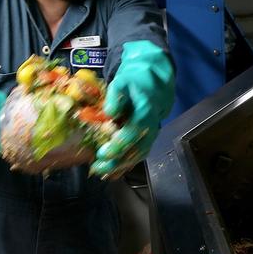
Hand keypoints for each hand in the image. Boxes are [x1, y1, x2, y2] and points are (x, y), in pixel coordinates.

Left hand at [91, 40, 174, 177]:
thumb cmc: (136, 82)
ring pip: (137, 156)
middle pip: (136, 150)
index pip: (133, 133)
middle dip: (117, 162)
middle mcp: (151, 127)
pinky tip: (111, 172)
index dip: (118, 145)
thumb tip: (110, 113)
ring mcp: (150, 135)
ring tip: (101, 171)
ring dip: (119, 166)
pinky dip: (124, 165)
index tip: (103, 153)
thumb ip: (116, 96)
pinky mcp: (146, 139)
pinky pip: (137, 155)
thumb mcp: (124, 81)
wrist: (153, 82)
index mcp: (145, 113)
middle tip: (98, 167)